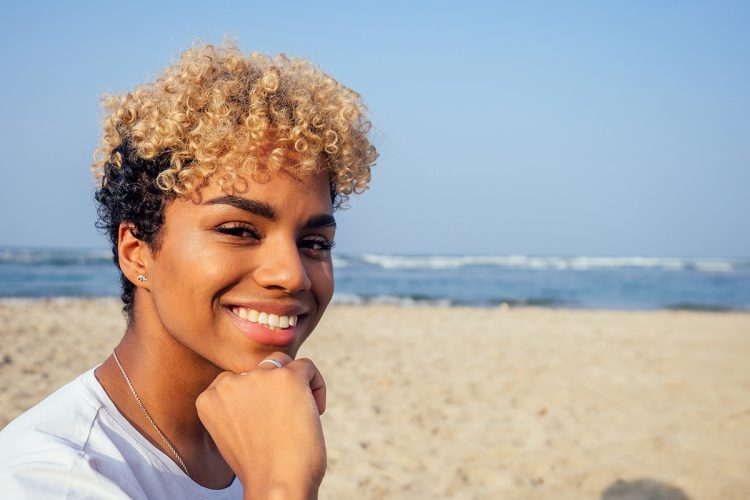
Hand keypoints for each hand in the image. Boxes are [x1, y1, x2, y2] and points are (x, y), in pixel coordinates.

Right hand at [196, 352, 326, 498]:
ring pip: (284, 364)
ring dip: (295, 386)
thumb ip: (239, 404)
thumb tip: (262, 378)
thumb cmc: (261, 466)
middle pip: (261, 370)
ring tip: (300, 416)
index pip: (238, 379)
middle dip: (275, 392)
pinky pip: (307, 366)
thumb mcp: (234, 431)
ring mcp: (259, 377)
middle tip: (284, 423)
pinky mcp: (288, 377)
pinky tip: (317, 411)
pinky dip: (317, 386)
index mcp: (209, 397)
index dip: (257, 399)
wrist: (276, 484)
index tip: (266, 424)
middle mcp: (230, 382)